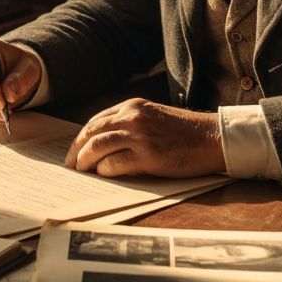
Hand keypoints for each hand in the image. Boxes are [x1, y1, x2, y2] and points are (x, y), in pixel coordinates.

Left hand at [66, 98, 224, 177]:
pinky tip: (104, 174)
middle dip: (77, 150)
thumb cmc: (184, 132)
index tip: (75, 149)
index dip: (81, 137)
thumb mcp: (154, 117)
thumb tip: (103, 143)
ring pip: (97, 147)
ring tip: (82, 170)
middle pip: (92, 133)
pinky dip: (104, 171)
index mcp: (133, 106)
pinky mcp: (147, 156)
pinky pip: (113, 164)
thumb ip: (130, 123)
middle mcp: (133, 117)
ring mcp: (139, 136)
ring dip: (85, 161)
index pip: (96, 120)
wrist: (210, 138)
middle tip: (71, 164)